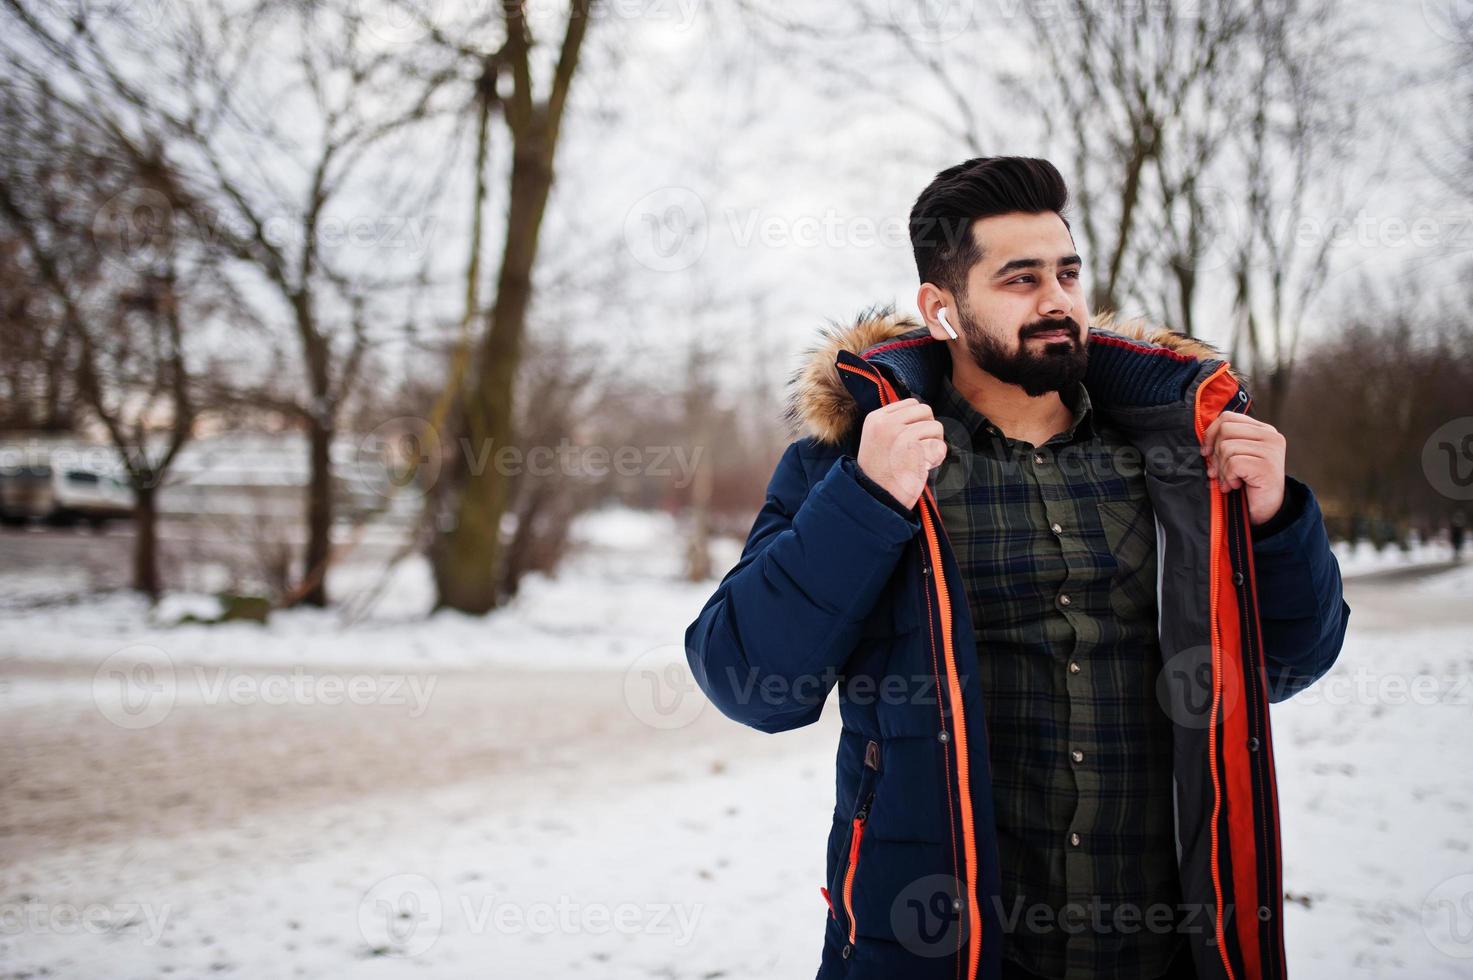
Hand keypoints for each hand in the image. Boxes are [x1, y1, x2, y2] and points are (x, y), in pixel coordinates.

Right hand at [856, 398, 947, 509]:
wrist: (875, 498)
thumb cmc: (881, 472)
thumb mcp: (878, 439)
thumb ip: (896, 423)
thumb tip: (923, 413)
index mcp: (876, 418)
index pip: (911, 403)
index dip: (918, 421)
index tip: (911, 439)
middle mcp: (886, 424)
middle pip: (926, 411)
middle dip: (929, 429)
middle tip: (920, 448)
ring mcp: (900, 436)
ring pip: (936, 427)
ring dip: (934, 444)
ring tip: (921, 459)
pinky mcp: (914, 451)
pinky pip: (940, 446)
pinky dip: (937, 459)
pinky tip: (924, 467)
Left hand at [1200, 410, 1285, 526]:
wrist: (1266, 510)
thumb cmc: (1248, 483)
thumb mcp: (1236, 456)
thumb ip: (1226, 442)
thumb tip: (1204, 440)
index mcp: (1263, 430)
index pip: (1227, 417)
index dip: (1210, 434)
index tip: (1206, 452)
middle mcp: (1270, 436)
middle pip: (1225, 430)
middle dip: (1216, 454)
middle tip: (1219, 471)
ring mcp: (1271, 450)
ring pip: (1227, 448)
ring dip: (1223, 469)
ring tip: (1231, 481)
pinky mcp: (1267, 466)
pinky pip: (1233, 464)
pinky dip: (1229, 477)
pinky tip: (1236, 485)